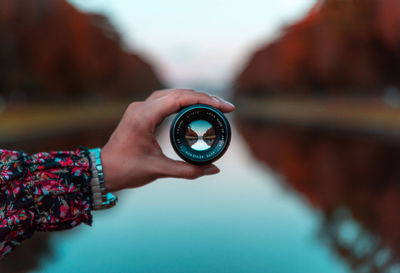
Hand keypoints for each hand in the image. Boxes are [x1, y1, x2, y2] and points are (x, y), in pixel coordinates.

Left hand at [100, 88, 234, 191]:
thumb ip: (188, 170)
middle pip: (178, 93)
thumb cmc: (126, 170)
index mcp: (144, 117)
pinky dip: (183, 102)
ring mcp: (140, 107)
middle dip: (204, 98)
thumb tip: (214, 169)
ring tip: (214, 107)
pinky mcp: (141, 112)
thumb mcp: (159, 170)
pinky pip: (166, 100)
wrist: (103, 170)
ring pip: (172, 94)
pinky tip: (195, 108)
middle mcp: (141, 107)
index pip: (179, 99)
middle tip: (225, 108)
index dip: (205, 100)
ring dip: (194, 97)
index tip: (223, 108)